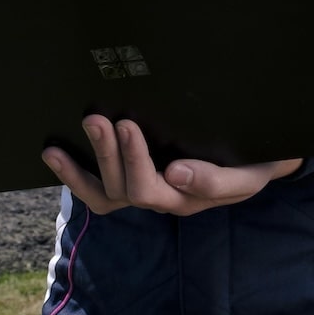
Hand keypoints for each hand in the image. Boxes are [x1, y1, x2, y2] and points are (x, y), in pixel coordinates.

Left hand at [42, 116, 300, 216]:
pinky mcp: (130, 180)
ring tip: (60, 144)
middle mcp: (161, 197)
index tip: (128, 125)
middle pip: (125, 188)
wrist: (260, 158)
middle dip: (108, 153)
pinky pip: (97, 190)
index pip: (155, 187)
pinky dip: (74, 175)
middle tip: (96, 117)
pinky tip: (53, 153)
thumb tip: (175, 173)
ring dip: (82, 169)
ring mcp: (143, 190)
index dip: (136, 161)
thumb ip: (217, 180)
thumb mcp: (247, 174)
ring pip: (106, 194)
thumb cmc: (254, 162)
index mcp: (187, 197)